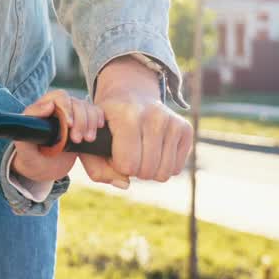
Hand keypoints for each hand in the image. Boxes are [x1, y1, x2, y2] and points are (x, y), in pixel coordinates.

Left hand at [11, 89, 103, 182]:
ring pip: (87, 108)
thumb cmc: (30, 156)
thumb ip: (29, 125)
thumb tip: (49, 105)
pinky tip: (95, 133)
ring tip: (87, 140)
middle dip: (80, 120)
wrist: (42, 170)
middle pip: (76, 102)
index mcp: (43, 108)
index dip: (67, 108)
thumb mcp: (24, 145)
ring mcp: (72, 116)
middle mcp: (59, 109)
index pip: (60, 97)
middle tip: (77, 139)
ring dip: (90, 123)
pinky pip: (95, 115)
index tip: (69, 125)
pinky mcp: (83, 125)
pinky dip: (98, 122)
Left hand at [80, 56, 192, 188]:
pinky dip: (163, 166)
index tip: (114, 153)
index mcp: (126, 115)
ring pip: (164, 172)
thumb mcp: (92, 139)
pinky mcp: (186, 129)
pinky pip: (176, 168)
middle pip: (146, 171)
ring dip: (149, 170)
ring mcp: (172, 121)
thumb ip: (96, 168)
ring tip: (140, 154)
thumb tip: (125, 184)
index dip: (118, 165)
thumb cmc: (109, 123)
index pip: (127, 164)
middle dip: (134, 170)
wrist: (131, 94)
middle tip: (128, 154)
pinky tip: (154, 151)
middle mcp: (153, 116)